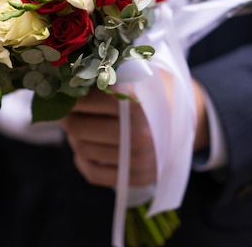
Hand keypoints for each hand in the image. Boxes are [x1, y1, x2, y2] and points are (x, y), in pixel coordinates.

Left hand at [61, 72, 209, 187]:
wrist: (188, 119)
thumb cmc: (158, 90)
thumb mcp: (141, 73)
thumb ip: (109, 73)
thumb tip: (68, 75)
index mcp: (139, 106)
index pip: (90, 102)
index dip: (72, 98)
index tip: (64, 92)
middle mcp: (140, 136)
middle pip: (80, 129)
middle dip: (67, 118)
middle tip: (63, 109)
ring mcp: (139, 161)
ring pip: (84, 150)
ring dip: (73, 136)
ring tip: (76, 123)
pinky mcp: (136, 178)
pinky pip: (93, 172)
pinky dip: (82, 159)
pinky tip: (83, 144)